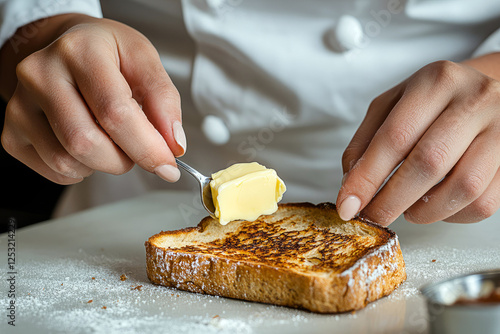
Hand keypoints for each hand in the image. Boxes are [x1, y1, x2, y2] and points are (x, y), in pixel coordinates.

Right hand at [1, 15, 185, 183]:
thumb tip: (172, 145)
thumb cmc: (107, 54)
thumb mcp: (144, 60)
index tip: (167, 165)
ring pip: (67, 162)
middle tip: (136, 148)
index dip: (147, 148)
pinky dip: (82, 169)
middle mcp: (41, 75)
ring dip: (103, 164)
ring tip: (110, 139)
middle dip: (123, 159)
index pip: (115, 112)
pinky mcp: (12, 132)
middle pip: (86, 143)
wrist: (66, 47)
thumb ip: (163, 101)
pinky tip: (89, 144)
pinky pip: (54, 172)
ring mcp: (20, 105)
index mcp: (80, 51)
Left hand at [337, 60, 499, 224]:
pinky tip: (436, 205)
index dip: (367, 178)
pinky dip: (453, 215)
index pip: (395, 137)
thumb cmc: (433, 102)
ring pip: (463, 188)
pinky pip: (484, 203)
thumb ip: (366, 141)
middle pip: (428, 163)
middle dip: (391, 200)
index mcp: (435, 82)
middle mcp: (475, 100)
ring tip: (407, 209)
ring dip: (425, 211)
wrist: (486, 92)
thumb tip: (351, 187)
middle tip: (371, 217)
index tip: (347, 205)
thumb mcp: (392, 106)